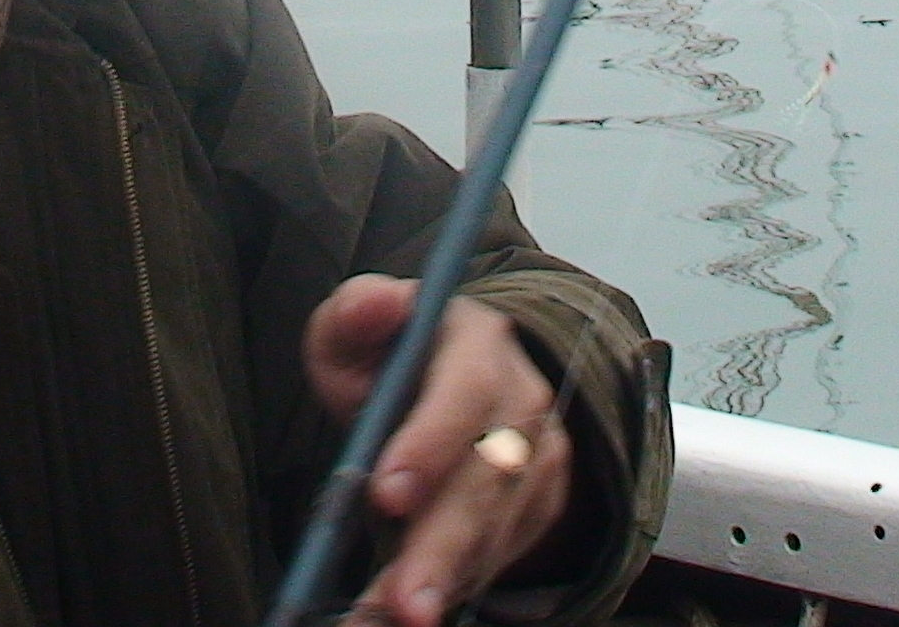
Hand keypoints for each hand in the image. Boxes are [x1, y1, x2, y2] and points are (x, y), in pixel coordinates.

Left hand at [303, 274, 574, 626]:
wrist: (453, 380)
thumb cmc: (394, 356)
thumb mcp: (358, 325)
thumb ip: (356, 312)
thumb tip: (379, 304)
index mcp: (477, 342)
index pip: (465, 390)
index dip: (430, 443)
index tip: (387, 495)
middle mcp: (522, 398)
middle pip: (491, 476)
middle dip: (443, 544)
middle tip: (401, 602)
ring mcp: (541, 456)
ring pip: (500, 526)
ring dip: (450, 578)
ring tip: (397, 616)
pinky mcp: (541, 506)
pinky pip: (504, 553)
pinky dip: (459, 586)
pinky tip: (413, 609)